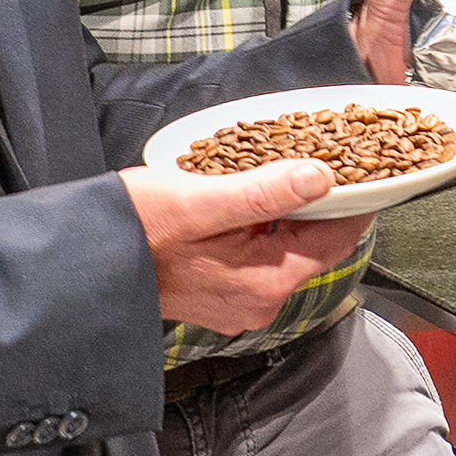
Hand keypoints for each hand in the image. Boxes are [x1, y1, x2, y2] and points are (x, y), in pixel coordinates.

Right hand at [121, 161, 369, 335]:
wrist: (83, 261)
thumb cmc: (135, 229)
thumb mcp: (202, 201)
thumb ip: (263, 193)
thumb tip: (321, 179)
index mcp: (263, 285)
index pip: (334, 242)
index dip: (355, 202)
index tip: (372, 166)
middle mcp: (257, 301)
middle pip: (312, 245)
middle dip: (324, 201)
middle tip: (334, 154)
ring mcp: (237, 300)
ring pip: (285, 248)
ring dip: (293, 209)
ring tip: (298, 162)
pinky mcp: (218, 291)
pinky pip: (258, 253)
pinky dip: (265, 223)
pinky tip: (256, 192)